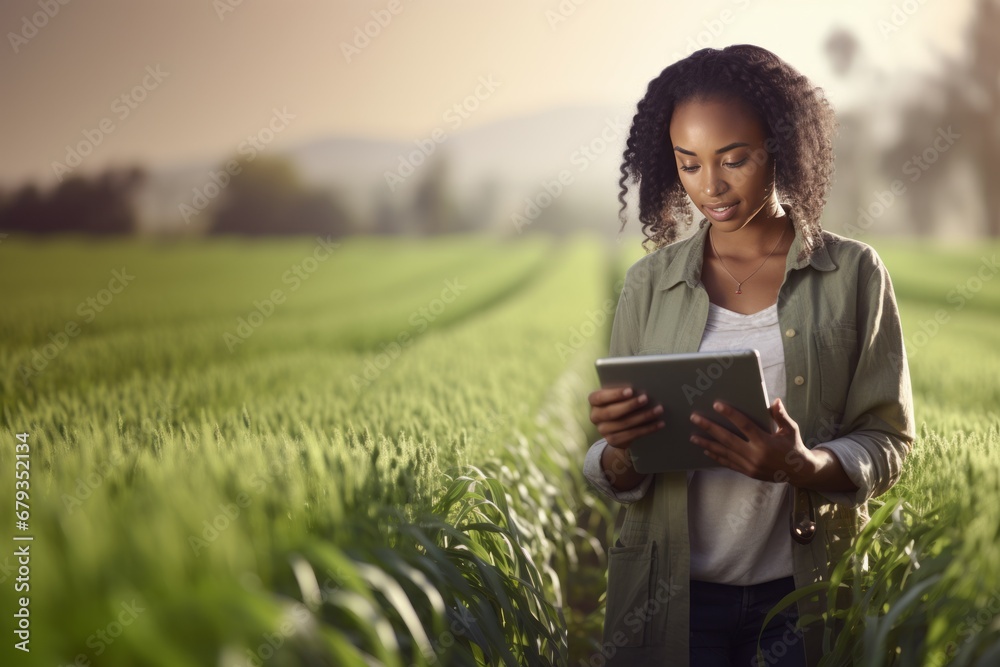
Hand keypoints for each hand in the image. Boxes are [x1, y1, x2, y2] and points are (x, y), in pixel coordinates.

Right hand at [588, 386, 665, 449]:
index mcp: (594, 401)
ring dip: (643, 417)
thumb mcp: (618, 396)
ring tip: (658, 410)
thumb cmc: (620, 402)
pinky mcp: (612, 440)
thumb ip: (624, 392)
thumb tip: (642, 385)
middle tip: (645, 398)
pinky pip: (631, 435)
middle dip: (630, 405)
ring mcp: (603, 430)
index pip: (600, 397)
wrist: (617, 426)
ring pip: (623, 424)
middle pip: (611, 412)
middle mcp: (595, 416)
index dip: (615, 394)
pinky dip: (647, 429)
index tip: (630, 390)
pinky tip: (659, 424)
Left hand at [688, 397, 813, 484]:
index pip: (745, 426)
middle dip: (710, 428)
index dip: (731, 415)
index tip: (717, 405)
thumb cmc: (794, 446)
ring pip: (724, 452)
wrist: (799, 472)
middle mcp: (756, 454)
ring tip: (693, 436)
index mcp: (766, 442)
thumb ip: (781, 416)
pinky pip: (728, 463)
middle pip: (728, 439)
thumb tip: (775, 401)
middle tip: (695, 418)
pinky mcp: (747, 472)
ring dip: (707, 443)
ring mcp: (750, 465)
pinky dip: (716, 456)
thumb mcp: (791, 430)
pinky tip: (705, 449)